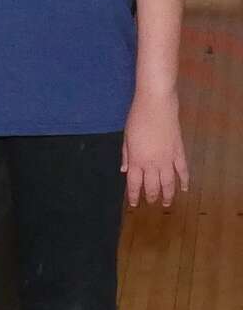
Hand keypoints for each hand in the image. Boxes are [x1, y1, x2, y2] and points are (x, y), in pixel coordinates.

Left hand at [122, 90, 188, 207]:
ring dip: (168, 194)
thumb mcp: (126, 137)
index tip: (133, 203)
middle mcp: (152, 163)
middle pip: (152, 186)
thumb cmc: (137, 118)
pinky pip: (183, 171)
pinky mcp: (179, 152)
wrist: (156, 105)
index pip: (134, 183)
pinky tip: (184, 189)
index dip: (134, 195)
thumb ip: (126, 156)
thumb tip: (124, 170)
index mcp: (137, 160)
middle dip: (151, 197)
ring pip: (169, 183)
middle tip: (151, 203)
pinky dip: (184, 181)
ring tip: (167, 203)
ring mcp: (168, 159)